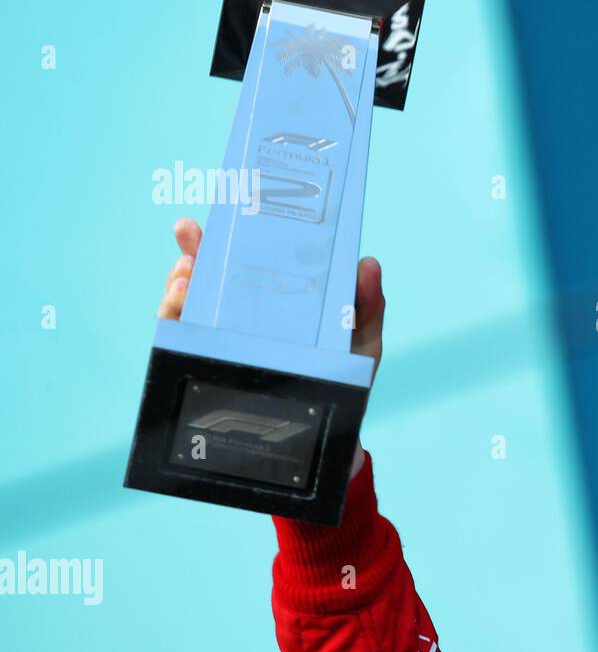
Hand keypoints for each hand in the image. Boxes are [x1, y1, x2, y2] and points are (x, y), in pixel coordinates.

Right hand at [158, 218, 385, 479]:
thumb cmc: (344, 377)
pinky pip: (181, 342)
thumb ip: (367, 305)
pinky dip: (174, 320)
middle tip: (188, 235)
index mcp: (276, 301)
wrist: (330, 436)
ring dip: (180, 284)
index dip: (226, 236)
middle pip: (209, 276)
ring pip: (187, 305)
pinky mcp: (210, 367)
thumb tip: (369, 263)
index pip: (246, 260)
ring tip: (187, 274)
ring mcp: (224, 341)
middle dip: (193, 251)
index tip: (216, 216)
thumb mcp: (362, 340)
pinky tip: (181, 305)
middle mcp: (244, 316)